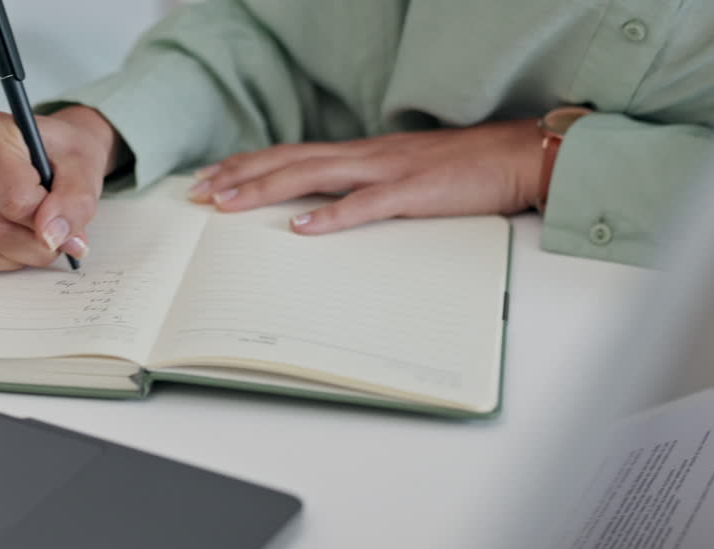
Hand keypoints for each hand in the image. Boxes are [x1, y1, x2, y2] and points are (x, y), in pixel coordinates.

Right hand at [0, 106, 120, 273]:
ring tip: (35, 237)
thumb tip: (50, 236)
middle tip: (57, 235)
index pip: (14, 200)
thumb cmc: (65, 155)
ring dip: (14, 257)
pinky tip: (15, 242)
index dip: (46, 218)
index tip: (60, 208)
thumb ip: (75, 202)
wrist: (56, 152)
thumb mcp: (85, 170)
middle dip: (34, 245)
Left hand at [187, 119, 542, 232]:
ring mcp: (386, 171)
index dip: (248, 166)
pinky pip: (365, 205)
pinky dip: (331, 216)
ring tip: (228, 204)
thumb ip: (362, 188)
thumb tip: (323, 213)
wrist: (516, 155)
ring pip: (313, 176)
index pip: (291, 156)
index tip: (210, 181)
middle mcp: (364, 156)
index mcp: (360, 154)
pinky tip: (301, 228)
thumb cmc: (461, 170)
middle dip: (239, 177)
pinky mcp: (413, 192)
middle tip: (197, 193)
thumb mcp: (400, 177)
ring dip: (266, 189)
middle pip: (288, 161)